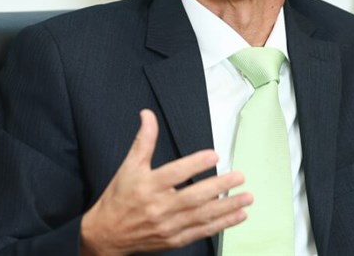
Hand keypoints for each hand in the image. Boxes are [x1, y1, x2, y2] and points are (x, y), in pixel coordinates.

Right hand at [80, 109, 251, 254]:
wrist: (106, 234)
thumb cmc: (119, 197)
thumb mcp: (129, 166)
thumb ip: (143, 140)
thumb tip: (147, 114)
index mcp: (149, 186)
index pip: (175, 173)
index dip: (195, 164)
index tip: (214, 154)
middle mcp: (160, 207)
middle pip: (194, 196)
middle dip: (219, 186)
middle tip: (239, 176)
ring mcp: (169, 226)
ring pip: (202, 215)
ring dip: (227, 207)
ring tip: (247, 197)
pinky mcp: (175, 239)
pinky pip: (202, 231)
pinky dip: (221, 225)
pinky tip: (238, 216)